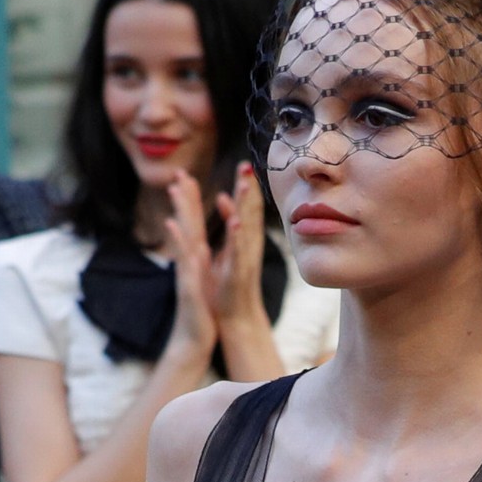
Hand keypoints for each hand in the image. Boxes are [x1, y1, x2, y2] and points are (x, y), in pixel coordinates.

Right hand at [164, 170, 217, 360]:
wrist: (195, 337)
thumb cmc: (200, 309)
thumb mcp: (200, 279)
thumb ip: (195, 260)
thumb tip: (193, 244)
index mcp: (195, 257)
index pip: (193, 224)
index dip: (190, 201)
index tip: (187, 176)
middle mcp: (188, 260)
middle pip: (185, 224)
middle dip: (183, 198)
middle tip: (178, 172)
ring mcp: (186, 270)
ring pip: (183, 236)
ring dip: (181, 212)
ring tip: (177, 189)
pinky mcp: (187, 283)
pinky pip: (183, 260)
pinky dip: (178, 242)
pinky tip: (173, 226)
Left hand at [209, 162, 268, 325]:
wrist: (237, 318)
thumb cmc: (232, 286)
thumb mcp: (232, 253)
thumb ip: (233, 229)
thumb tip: (231, 208)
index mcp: (245, 239)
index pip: (247, 207)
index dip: (246, 186)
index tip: (244, 163)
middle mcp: (249, 246)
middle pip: (250, 211)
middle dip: (248, 187)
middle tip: (246, 164)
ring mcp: (244, 258)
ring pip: (246, 227)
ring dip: (245, 205)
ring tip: (244, 184)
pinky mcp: (237, 273)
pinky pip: (236, 251)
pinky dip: (236, 235)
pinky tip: (235, 221)